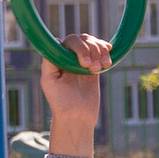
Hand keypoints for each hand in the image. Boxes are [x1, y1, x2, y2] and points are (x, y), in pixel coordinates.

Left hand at [42, 30, 109, 156]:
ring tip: (102, 67)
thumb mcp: (49, 82)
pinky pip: (101, 52)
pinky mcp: (94, 67)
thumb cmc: (60, 102)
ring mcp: (82, 61)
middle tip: (92, 69)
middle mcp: (69, 57)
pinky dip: (106, 51)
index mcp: (58, 58)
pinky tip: (108, 57)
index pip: (69, 41)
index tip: (84, 63)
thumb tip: (56, 41)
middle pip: (83, 40)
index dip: (79, 47)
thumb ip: (49, 62)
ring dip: (100, 52)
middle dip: (90, 50)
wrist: (76, 117)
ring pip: (93, 44)